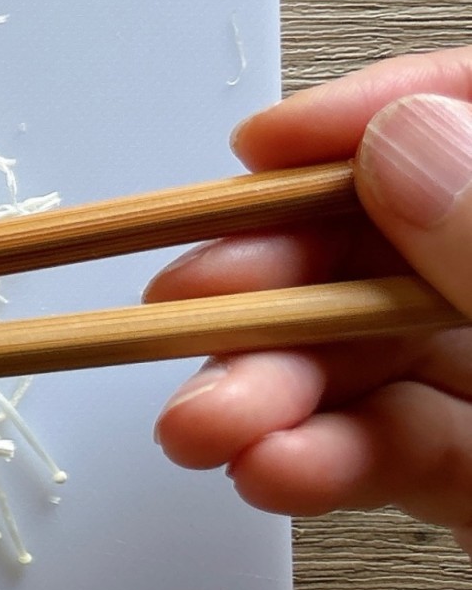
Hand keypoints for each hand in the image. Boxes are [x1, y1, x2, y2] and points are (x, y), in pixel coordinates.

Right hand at [151, 48, 471, 542]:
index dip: (368, 116)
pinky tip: (269, 474)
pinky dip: (319, 461)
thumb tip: (402, 143)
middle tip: (188, 307)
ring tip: (202, 430)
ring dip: (269, 386)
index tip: (263, 146)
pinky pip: (395, 448)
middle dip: (278, 276)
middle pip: (392, 240)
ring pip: (374, 350)